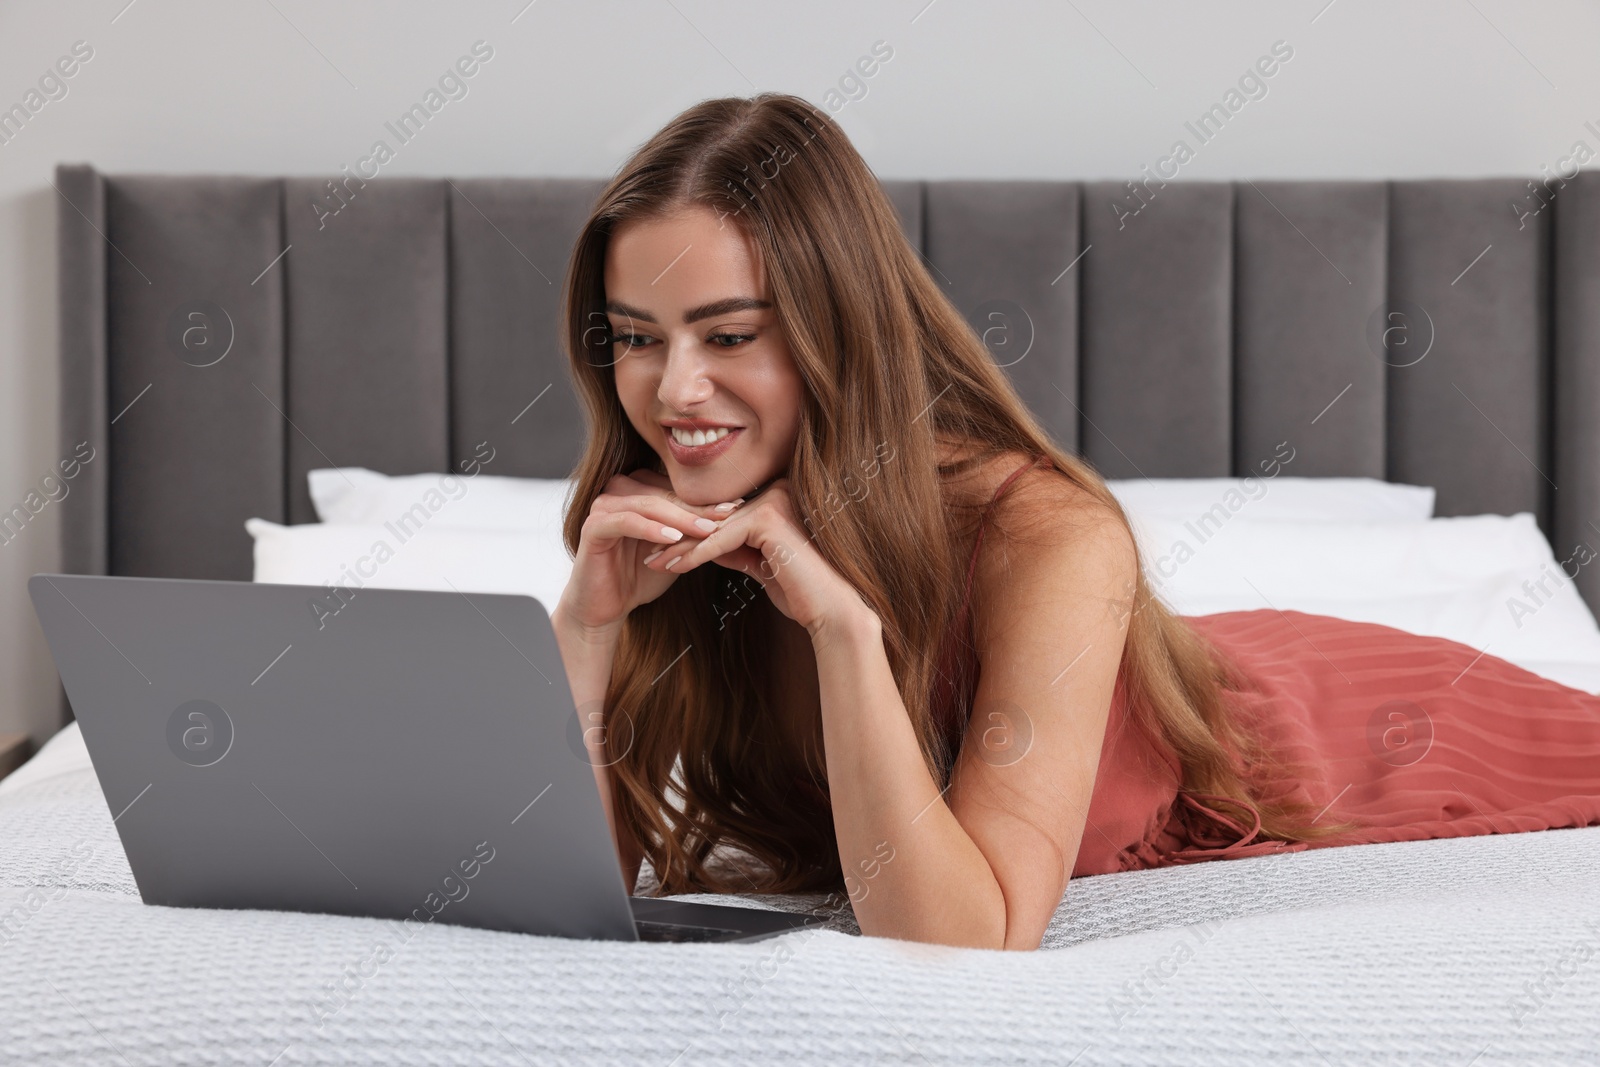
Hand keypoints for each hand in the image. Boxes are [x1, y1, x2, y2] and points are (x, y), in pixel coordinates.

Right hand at [556, 468, 744, 635]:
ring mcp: (604, 506)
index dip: (707, 499)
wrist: (606, 606)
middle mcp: (619, 490)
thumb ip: (694, 530)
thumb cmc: (640, 576)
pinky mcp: (593, 526)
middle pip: (665, 494)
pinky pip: (626, 522)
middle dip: (699, 507)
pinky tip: (673, 538)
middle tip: (729, 515)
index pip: (676, 489)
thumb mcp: (676, 549)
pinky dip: (651, 529)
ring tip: (707, 529)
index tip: (739, 506)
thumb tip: (734, 516)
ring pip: (649, 504)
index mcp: (638, 488)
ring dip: (680, 518)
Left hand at [640, 477, 875, 638]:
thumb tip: (705, 546)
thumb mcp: (761, 565)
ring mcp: (774, 501)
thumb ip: (736, 550)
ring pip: (714, 528)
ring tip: (652, 560)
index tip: (663, 548)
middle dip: (679, 538)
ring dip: (679, 546)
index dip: (692, 535)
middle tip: (648, 551)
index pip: (724, 517)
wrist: (832, 610)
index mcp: (778, 498)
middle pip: (716, 519)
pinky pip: (721, 540)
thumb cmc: (802, 592)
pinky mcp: (768, 519)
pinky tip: (672, 567)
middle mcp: (777, 491)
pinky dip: (694, 555)